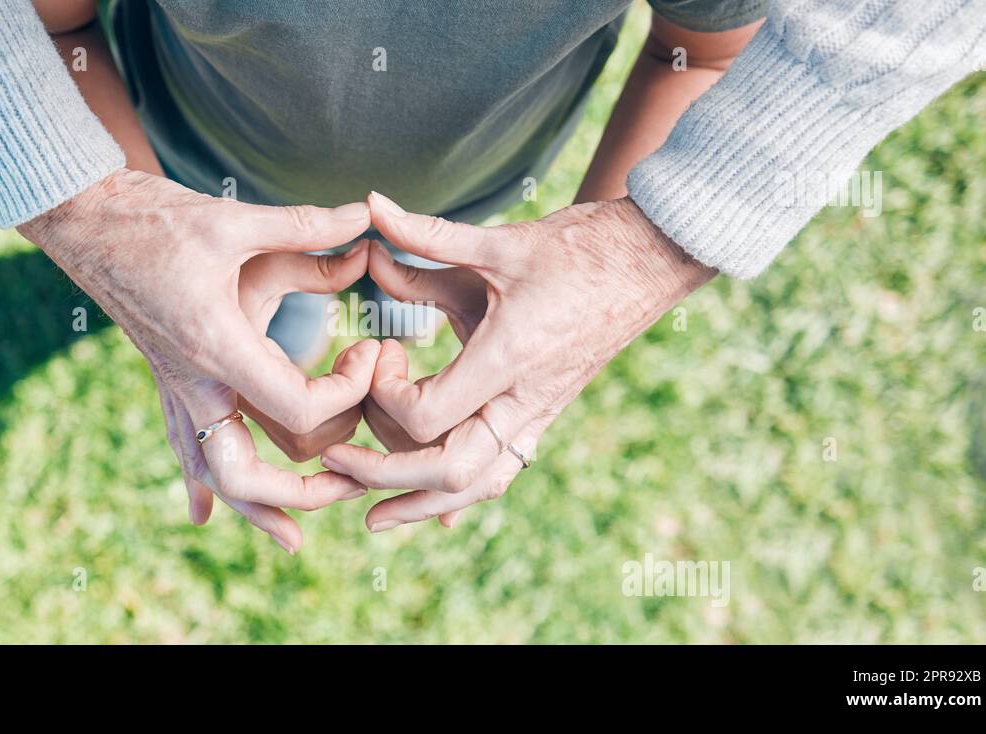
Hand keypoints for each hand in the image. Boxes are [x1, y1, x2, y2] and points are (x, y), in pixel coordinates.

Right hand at [18, 169, 379, 553]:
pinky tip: (203, 517)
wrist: (83, 220)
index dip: (347, 396)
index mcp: (218, 347)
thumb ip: (305, 227)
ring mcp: (177, 388)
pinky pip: (184, 449)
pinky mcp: (168, 381)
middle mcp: (195, 382)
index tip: (373, 357)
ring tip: (295, 537)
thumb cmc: (155, 218)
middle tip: (354, 480)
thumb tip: (367, 215)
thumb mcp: (235, 221)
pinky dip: (202, 487)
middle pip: (250, 474)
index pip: (298, 411)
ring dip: (256, 508)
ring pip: (213, 475)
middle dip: (305, 491)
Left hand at [321, 192, 713, 531]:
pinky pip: (502, 474)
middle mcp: (524, 400)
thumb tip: (369, 206)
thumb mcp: (499, 242)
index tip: (380, 353)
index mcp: (508, 358)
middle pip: (448, 472)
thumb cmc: (579, 248)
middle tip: (334, 460)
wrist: (651, 262)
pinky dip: (464, 497)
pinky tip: (438, 514)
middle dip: (383, 476)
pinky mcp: (543, 416)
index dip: (384, 396)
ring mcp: (538, 415)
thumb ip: (427, 235)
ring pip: (478, 487)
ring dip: (421, 505)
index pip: (427, 416)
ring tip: (373, 516)